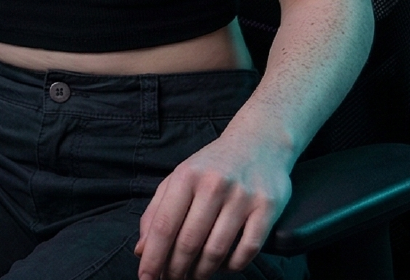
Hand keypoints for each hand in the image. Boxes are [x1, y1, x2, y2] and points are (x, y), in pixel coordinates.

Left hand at [134, 129, 291, 279]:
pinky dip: (232, 266)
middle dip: (176, 269)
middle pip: (188, 242)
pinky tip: (223, 266)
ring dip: (202, 272)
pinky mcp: (268, 208)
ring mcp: (242, 197)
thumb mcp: (179, 179)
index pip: (163, 226)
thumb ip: (156, 212)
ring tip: (195, 276)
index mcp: (186, 176)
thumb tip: (141, 250)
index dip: (152, 257)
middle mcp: (213, 185)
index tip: (145, 278)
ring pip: (216, 250)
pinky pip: (247, 250)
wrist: (259, 142)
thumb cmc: (212, 166)